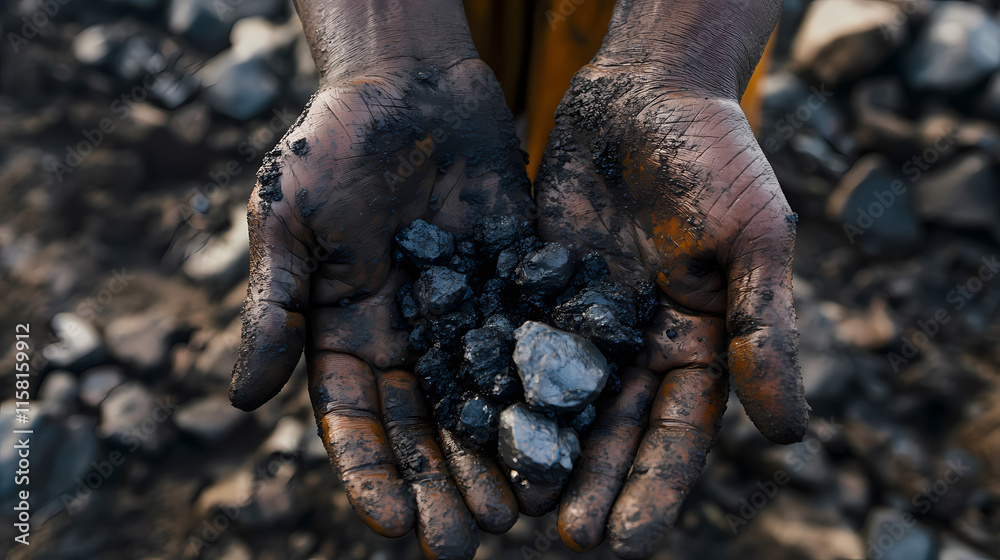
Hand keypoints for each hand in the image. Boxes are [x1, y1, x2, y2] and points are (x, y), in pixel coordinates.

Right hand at [227, 49, 530, 557]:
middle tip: (469, 541)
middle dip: (442, 484)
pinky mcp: (512, 284)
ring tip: (519, 511)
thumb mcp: (287, 221)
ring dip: (496, 457)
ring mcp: (462, 314)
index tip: (393, 525)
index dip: (371, 472)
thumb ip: (274, 308)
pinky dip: (544, 391)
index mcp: (344, 332)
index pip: (354, 419)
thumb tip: (242, 401)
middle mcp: (405, 337)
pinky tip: (567, 433)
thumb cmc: (329, 144)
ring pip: (481, 401)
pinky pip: (529, 344)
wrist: (405, 83)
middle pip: (424, 427)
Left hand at [533, 6, 808, 553]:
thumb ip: (762, 332)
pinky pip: (512, 343)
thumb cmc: (717, 158)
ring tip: (510, 503)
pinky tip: (469, 424)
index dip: (655, 485)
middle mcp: (637, 344)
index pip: (678, 431)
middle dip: (590, 482)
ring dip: (538, 448)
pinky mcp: (534, 287)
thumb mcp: (755, 241)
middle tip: (563, 537)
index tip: (628, 538)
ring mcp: (581, 318)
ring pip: (556, 397)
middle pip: (613, 428)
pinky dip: (494, 384)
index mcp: (699, 344)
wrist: (648, 91)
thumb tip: (790, 434)